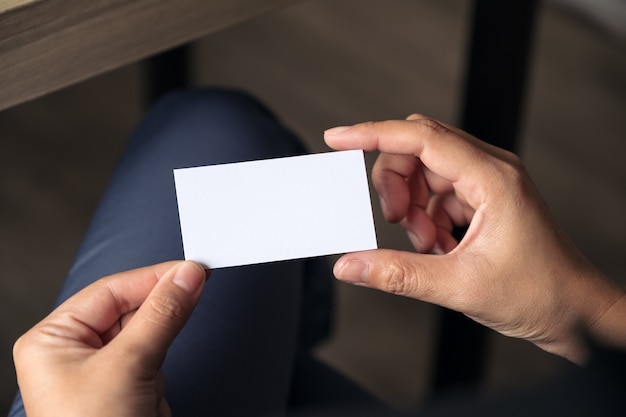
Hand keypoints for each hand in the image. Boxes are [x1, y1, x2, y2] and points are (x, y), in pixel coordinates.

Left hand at [13, 261, 207, 416]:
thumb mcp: (128, 365)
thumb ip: (161, 315)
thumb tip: (186, 276)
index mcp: (54, 339)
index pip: (110, 291)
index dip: (153, 277)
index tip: (191, 268)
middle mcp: (74, 350)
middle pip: (128, 307)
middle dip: (160, 305)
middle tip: (198, 282)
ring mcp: (101, 369)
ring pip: (145, 330)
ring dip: (162, 336)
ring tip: (177, 328)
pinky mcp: (126, 384)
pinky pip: (153, 354)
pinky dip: (163, 360)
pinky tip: (161, 369)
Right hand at [325, 115, 625, 363]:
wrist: (573, 312)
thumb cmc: (539, 293)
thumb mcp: (459, 287)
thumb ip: (397, 273)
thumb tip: (350, 264)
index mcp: (492, 178)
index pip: (421, 137)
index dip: (373, 134)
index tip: (339, 138)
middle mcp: (490, 170)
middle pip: (417, 150)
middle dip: (394, 184)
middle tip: (396, 221)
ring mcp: (487, 182)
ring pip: (423, 172)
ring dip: (411, 206)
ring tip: (426, 244)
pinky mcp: (482, 197)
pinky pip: (435, 192)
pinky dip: (425, 217)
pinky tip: (438, 246)